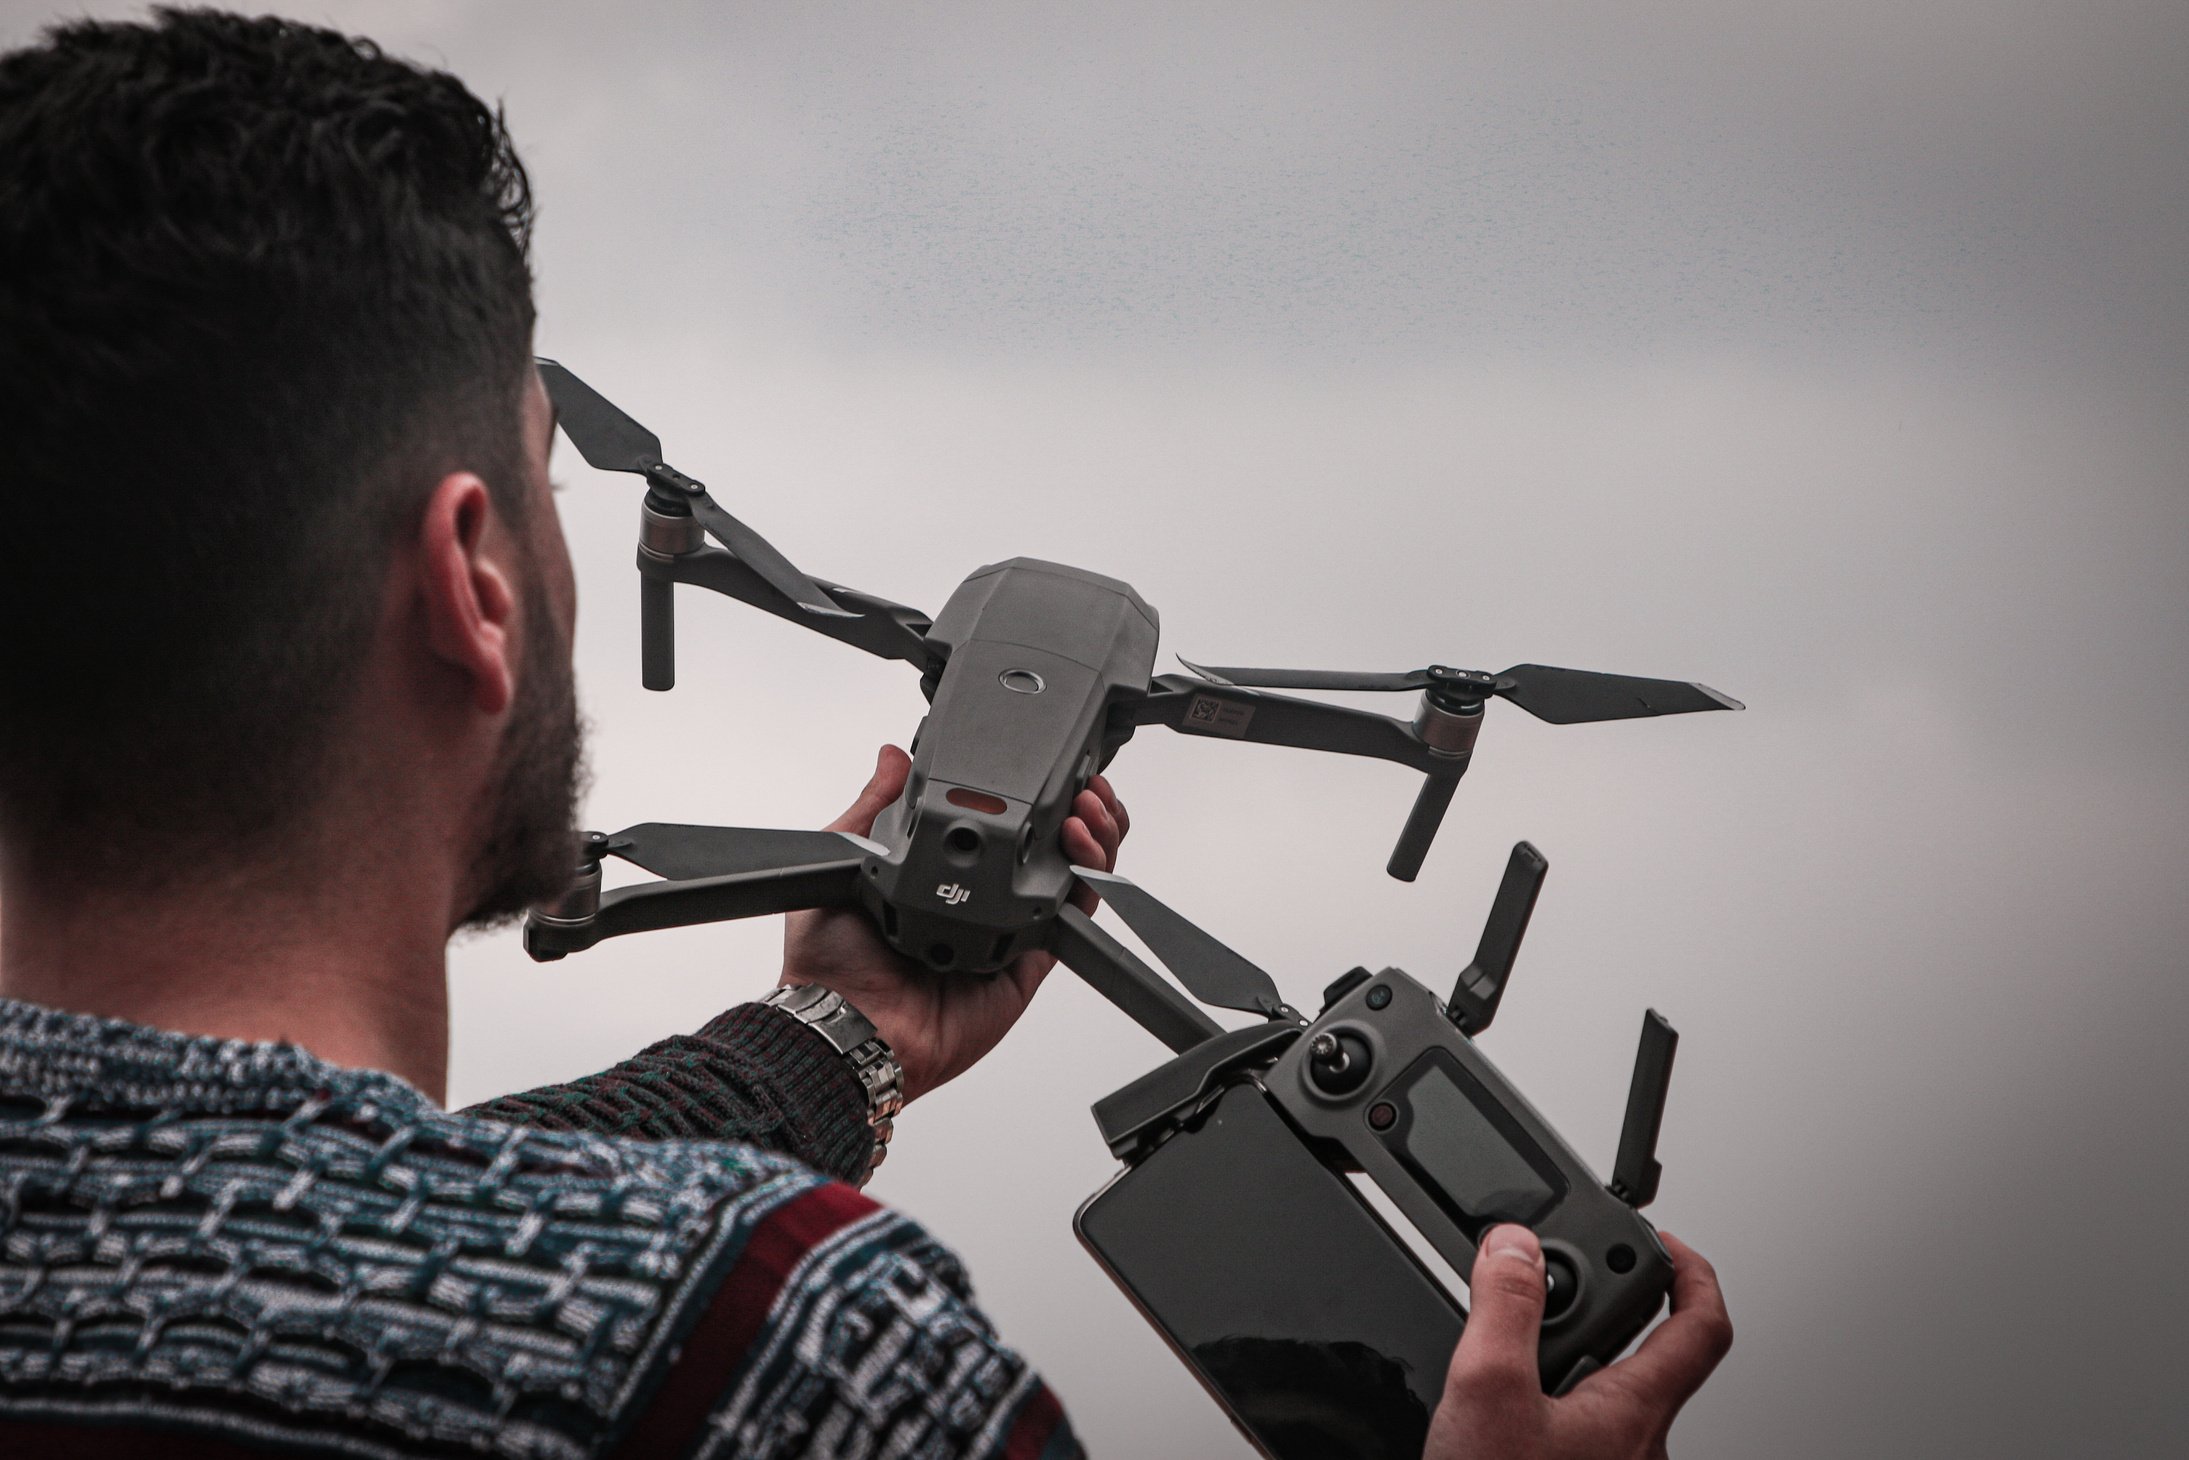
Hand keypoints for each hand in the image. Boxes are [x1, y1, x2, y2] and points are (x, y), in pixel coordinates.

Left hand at [780, 744, 1128, 1101]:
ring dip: (1094, 834)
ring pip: (1074, 875)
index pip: (1004, 822)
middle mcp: (982, 899)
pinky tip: (1080, 846)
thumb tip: (892, 757)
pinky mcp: (1030, 963)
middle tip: (1084, 784)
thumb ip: (874, 807)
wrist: (848, 1025)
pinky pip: (1074, 919)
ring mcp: (1011, 930)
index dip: (1035, 792)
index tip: (1049, 763)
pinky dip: (1090, 879)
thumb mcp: (847, 861)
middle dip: (1080, 807)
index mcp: (944, 874)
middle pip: (1053, 844)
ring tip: (1088, 805)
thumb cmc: (833, 962)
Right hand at [1424, 1225, 1732, 1459]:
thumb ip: (1504, 1308)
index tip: (1662, 1240)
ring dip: (1569, 1362)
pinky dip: (1544, 1405)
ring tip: (1512, 1352)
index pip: (1703, 1326)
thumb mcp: (1488, 1391)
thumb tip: (1515, 1245)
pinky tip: (1498, 1414)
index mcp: (1636, 1411)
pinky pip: (1577, 1434)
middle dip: (1608, 1312)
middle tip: (1565, 1284)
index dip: (1691, 1270)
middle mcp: (1639, 1446)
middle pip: (1651, 1358)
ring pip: (1609, 1398)